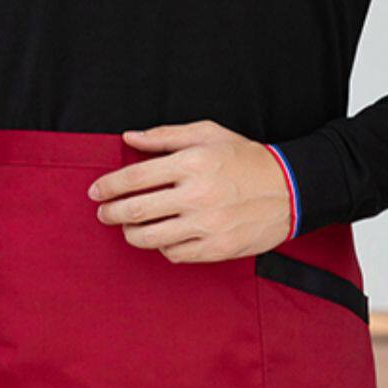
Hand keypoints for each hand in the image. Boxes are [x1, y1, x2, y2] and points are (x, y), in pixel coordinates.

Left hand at [87, 119, 292, 261]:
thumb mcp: (209, 134)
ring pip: (149, 238)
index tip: (96, 191)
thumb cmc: (247, 159)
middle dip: (111, 213)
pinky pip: (174, 254)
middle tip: (104, 213)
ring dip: (131, 233)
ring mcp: (206, 225)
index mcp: (192, 163)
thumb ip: (166, 136)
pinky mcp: (216, 248)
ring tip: (129, 227)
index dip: (108, 186)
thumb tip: (129, 138)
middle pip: (135, 210)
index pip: (134, 177)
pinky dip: (162, 247)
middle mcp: (196, 195)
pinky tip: (163, 237)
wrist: (291, 190)